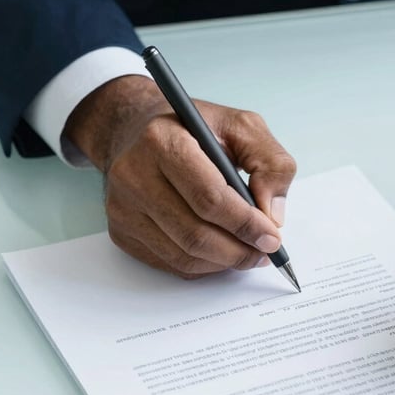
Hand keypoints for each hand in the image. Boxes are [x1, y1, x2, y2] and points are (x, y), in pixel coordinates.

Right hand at [65, 75, 295, 277]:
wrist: (139, 131)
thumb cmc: (194, 130)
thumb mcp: (243, 127)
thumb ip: (271, 163)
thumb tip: (272, 215)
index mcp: (163, 141)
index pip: (208, 197)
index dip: (245, 224)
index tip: (272, 237)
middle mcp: (134, 175)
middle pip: (195, 234)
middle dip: (239, 250)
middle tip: (265, 251)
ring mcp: (122, 207)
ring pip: (184, 256)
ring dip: (224, 262)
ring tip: (248, 252)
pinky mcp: (122, 232)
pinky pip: (171, 264)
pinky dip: (204, 266)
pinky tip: (221, 252)